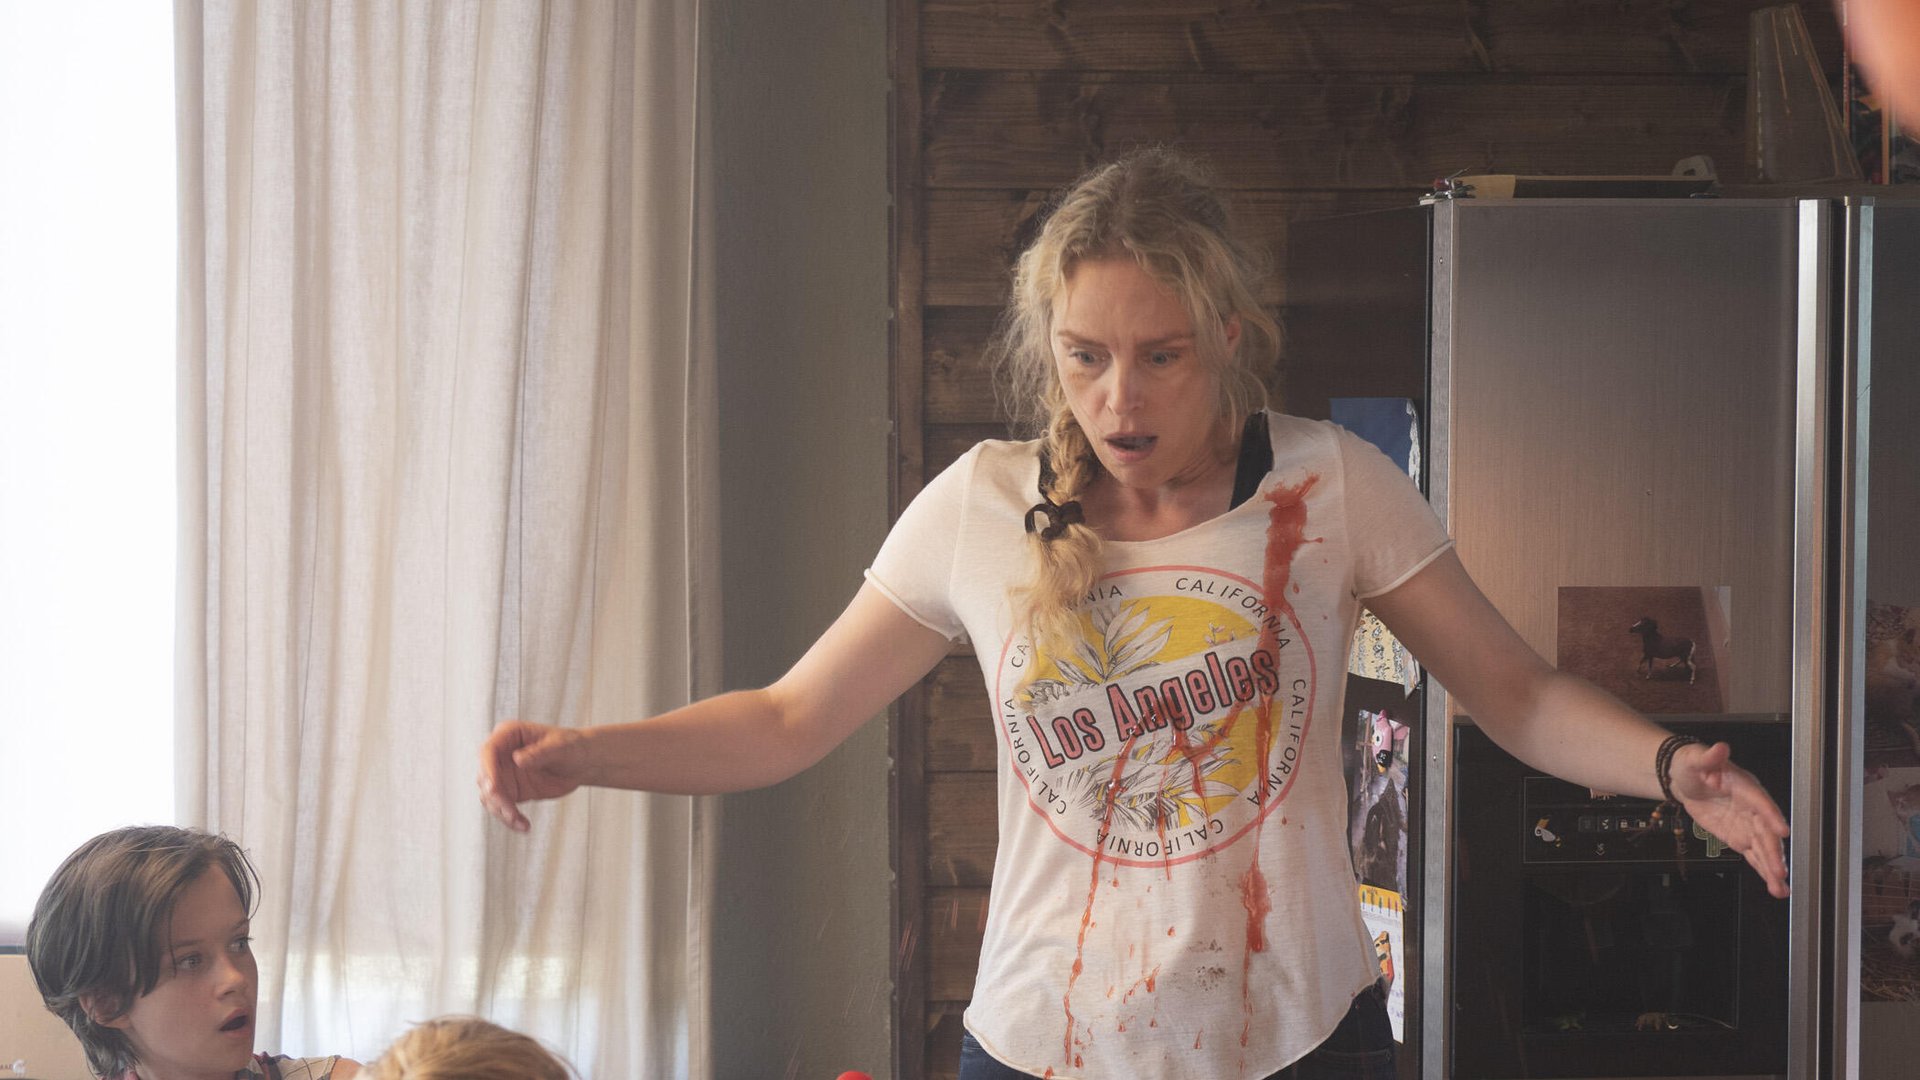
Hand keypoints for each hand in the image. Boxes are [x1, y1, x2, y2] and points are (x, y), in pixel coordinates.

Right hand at [477, 719, 588, 831]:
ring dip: (501, 811)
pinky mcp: (510, 791)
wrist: (582, 763)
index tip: (493, 788)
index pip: (488, 751)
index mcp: (508, 734)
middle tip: (510, 813)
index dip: (488, 770)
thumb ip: (539, 752)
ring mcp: (503, 774)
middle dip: (495, 797)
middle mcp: (501, 754)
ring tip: (520, 822)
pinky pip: (502, 807)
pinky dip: (510, 819)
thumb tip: (517, 759)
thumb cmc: (572, 746)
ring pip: (489, 796)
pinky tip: (524, 826)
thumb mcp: (560, 747)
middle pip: (485, 777)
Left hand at [1669, 741, 1790, 897]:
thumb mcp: (1696, 759)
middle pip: (1765, 831)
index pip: (1761, 802)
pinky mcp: (1739, 837)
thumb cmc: (1693, 765)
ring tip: (1780, 887)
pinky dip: (1762, 870)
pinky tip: (1774, 886)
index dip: (1772, 815)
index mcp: (1745, 786)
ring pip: (1763, 848)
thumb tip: (1719, 748)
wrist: (1684, 779)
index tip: (1782, 830)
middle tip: (1779, 871)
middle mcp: (1752, 808)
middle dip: (1773, 852)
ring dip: (1772, 867)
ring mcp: (1747, 825)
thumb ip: (1709, 757)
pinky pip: (1753, 855)